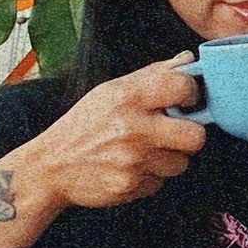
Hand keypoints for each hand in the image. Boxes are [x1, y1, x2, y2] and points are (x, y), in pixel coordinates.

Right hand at [8, 61, 206, 222]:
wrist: (51, 166)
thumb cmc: (83, 125)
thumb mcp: (110, 91)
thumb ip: (152, 76)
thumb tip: (187, 61)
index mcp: (128, 97)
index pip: (183, 87)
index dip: (191, 94)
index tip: (184, 101)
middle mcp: (133, 128)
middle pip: (195, 136)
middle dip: (188, 136)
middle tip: (172, 134)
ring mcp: (132, 160)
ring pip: (180, 163)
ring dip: (167, 159)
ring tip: (143, 152)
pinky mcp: (130, 186)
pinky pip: (159, 183)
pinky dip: (149, 178)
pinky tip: (130, 168)